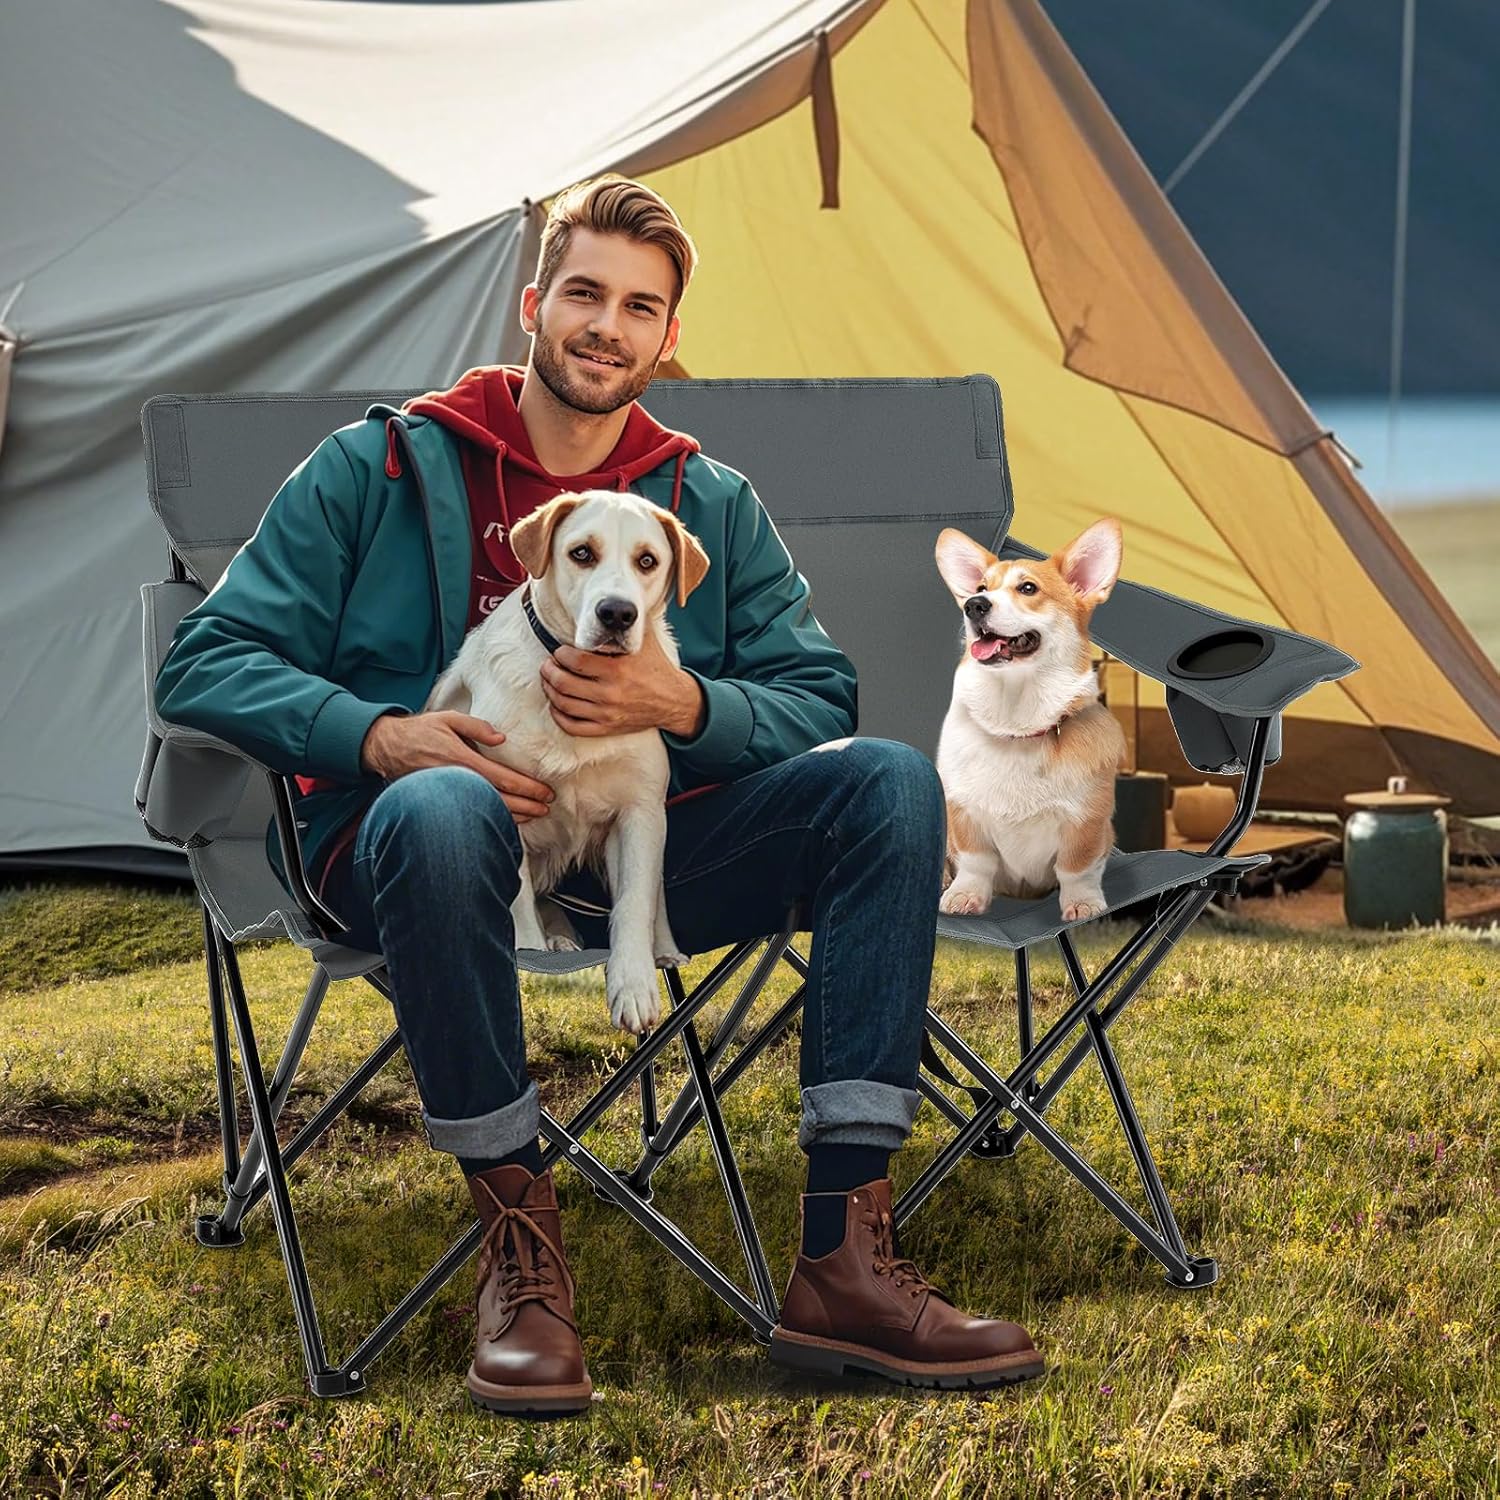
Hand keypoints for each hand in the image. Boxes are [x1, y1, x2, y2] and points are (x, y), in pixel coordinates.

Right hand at [359, 710, 554, 822]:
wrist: (387, 749)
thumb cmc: (420, 731)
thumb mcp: (447, 718)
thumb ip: (476, 726)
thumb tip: (501, 738)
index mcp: (462, 759)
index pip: (502, 777)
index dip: (527, 787)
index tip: (545, 792)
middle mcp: (458, 781)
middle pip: (500, 800)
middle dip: (527, 806)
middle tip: (547, 807)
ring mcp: (450, 795)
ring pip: (487, 811)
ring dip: (515, 816)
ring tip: (536, 814)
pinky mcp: (443, 802)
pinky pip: (473, 814)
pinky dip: (494, 818)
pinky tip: (509, 820)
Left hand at [539, 632, 703, 737]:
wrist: (674, 700)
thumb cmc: (656, 666)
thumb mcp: (644, 639)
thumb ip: (625, 623)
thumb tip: (607, 604)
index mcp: (618, 668)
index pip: (574, 661)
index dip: (560, 654)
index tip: (560, 651)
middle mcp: (611, 693)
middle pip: (563, 683)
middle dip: (549, 671)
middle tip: (548, 665)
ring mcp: (607, 713)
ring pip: (563, 704)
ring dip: (550, 691)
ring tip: (550, 681)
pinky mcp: (607, 728)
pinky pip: (572, 727)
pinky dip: (559, 716)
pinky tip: (558, 704)